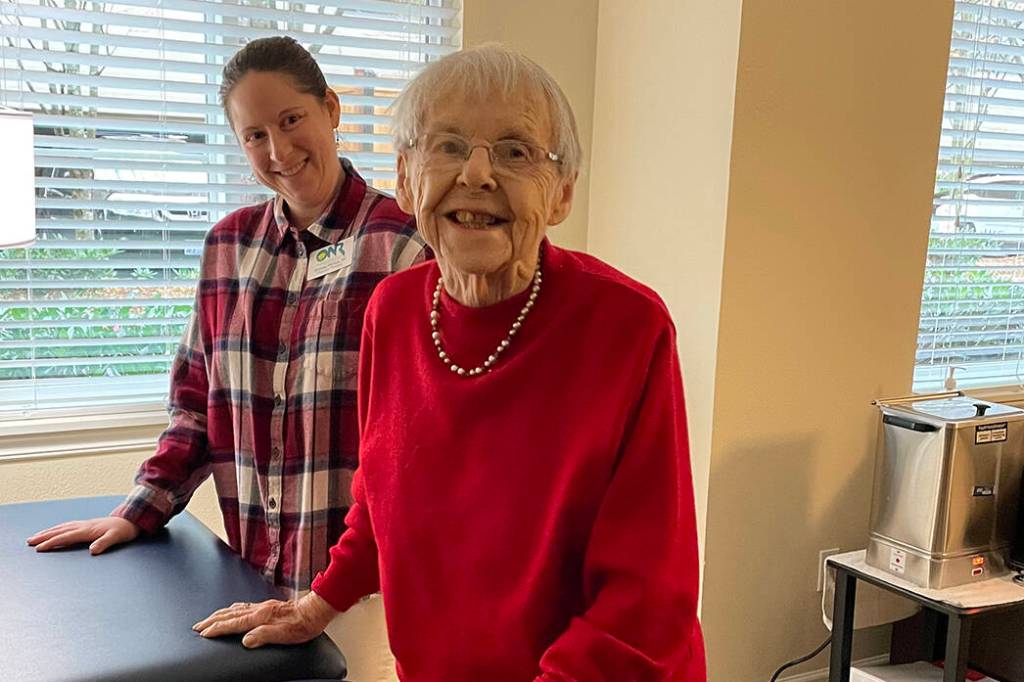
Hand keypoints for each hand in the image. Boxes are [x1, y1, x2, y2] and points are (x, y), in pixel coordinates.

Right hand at [26, 516, 139, 554]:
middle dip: (44, 536)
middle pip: (59, 530)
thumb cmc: (124, 530)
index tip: (39, 548)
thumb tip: (92, 550)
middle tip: (29, 542)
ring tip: (35, 537)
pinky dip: (57, 528)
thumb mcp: (116, 537)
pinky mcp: (87, 525)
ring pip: (61, 527)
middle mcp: (83, 526)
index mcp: (87, 530)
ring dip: (48, 532)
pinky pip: (67, 526)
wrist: (132, 520)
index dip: (52, 542)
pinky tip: (54, 530)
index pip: (66, 537)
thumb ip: (104, 543)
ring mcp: (84, 524)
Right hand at [192, 592, 338, 648]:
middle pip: (229, 614)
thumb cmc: (301, 625)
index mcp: (261, 617)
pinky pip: (243, 606)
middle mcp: (259, 609)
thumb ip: (263, 636)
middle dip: (212, 620)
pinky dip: (231, 609)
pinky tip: (231, 610)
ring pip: (234, 609)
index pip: (233, 624)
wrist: (314, 611)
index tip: (203, 633)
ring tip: (208, 619)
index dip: (217, 629)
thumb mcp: (284, 635)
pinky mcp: (266, 605)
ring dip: (219, 614)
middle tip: (198, 626)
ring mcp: (262, 606)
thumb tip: (245, 640)